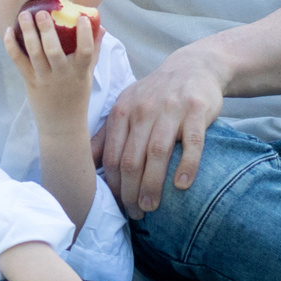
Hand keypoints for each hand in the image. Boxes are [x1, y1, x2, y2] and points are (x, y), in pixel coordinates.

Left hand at [5, 6, 97, 127]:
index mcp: (79, 72)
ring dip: (28, 32)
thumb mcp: (89, 75)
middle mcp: (61, 74)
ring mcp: (44, 78)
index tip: (81, 17)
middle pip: (53, 50)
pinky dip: (11, 46)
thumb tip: (100, 27)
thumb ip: (94, 50)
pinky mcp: (29, 81)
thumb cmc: (76, 95)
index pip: (85, 51)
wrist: (62, 124)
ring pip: (34, 53)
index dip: (84, 34)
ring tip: (24, 15)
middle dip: (47, 30)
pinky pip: (18, 61)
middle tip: (42, 12)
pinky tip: (9, 31)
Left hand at [100, 43, 226, 212]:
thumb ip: (106, 134)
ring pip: (157, 153)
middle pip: (132, 159)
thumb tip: (84, 165)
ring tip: (151, 207)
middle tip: (136, 214)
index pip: (111, 156)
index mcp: (122, 110)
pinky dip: (187, 165)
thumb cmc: (155, 94)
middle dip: (130, 192)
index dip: (113, 186)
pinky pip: (191, 143)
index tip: (118, 206)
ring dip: (152, 185)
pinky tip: (182, 186)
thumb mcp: (126, 106)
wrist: (193, 67)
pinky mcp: (196, 111)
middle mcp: (143, 110)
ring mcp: (171, 110)